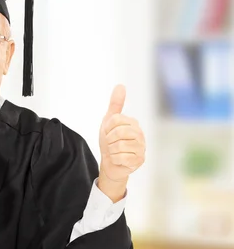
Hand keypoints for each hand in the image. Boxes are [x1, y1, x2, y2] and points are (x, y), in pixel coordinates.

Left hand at [98, 85, 145, 201]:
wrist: (110, 163)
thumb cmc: (110, 141)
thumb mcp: (109, 121)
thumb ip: (115, 104)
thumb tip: (120, 85)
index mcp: (133, 123)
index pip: (115, 120)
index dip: (107, 128)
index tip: (108, 133)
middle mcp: (140, 134)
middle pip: (118, 133)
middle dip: (109, 140)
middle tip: (111, 144)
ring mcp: (141, 148)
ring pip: (119, 146)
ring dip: (112, 150)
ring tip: (115, 151)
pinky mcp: (139, 160)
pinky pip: (121, 158)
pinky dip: (115, 159)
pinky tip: (119, 160)